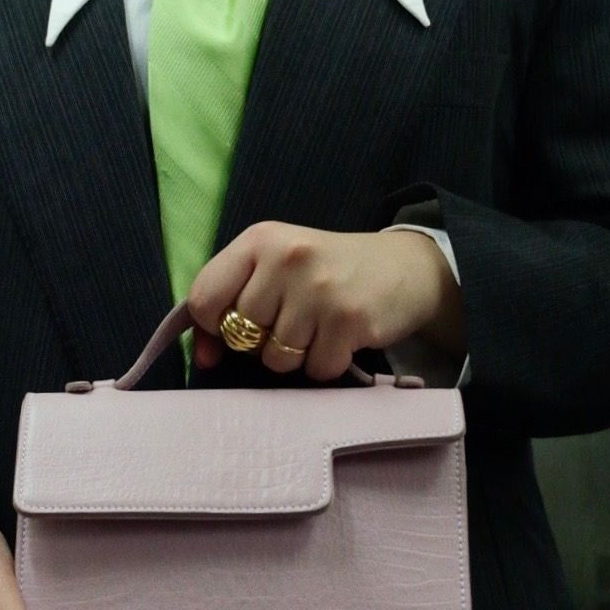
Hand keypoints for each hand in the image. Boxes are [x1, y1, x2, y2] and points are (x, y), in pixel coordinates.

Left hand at [188, 222, 465, 379]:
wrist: (406, 267)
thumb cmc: (327, 272)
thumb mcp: (275, 267)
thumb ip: (231, 301)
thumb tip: (202, 356)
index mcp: (259, 239)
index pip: (204, 297)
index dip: (211, 327)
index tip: (230, 331)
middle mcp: (287, 257)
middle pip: (242, 334)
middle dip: (262, 341)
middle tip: (293, 321)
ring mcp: (319, 288)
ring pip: (276, 359)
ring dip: (296, 356)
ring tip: (319, 328)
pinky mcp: (349, 319)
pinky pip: (315, 369)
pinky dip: (325, 364)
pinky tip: (340, 339)